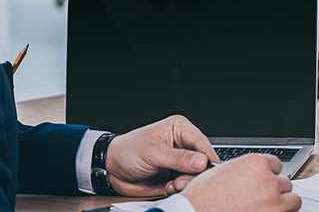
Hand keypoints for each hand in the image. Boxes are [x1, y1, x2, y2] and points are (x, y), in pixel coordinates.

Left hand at [105, 115, 219, 196]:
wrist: (111, 169)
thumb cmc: (128, 151)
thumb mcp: (154, 153)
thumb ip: (179, 158)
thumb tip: (202, 161)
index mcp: (180, 129)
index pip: (202, 142)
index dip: (207, 157)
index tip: (207, 171)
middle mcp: (182, 144)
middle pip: (202, 160)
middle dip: (194, 174)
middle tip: (181, 180)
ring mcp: (178, 161)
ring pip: (195, 175)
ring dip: (186, 183)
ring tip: (173, 184)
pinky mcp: (173, 175)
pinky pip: (184, 184)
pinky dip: (178, 189)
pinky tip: (168, 187)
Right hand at [181, 154, 301, 211]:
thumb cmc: (201, 199)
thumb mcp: (220, 173)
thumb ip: (241, 172)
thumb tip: (247, 176)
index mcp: (255, 164)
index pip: (276, 165)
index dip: (268, 175)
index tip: (264, 183)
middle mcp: (268, 181)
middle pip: (285, 183)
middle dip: (275, 191)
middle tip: (263, 199)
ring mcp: (274, 202)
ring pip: (293, 200)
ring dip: (284, 205)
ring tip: (271, 209)